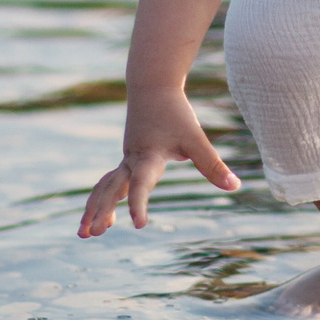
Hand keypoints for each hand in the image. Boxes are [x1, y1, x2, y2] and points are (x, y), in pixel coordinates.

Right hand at [76, 87, 241, 236]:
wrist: (152, 86)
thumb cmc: (175, 112)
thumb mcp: (195, 138)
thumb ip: (212, 164)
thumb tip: (234, 186)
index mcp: (148, 156)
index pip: (141, 184)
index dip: (139, 204)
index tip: (139, 225)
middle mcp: (132, 159)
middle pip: (111, 188)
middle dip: (101, 211)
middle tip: (92, 234)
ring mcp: (126, 159)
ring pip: (105, 187)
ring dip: (94, 208)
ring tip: (85, 234)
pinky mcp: (127, 158)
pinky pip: (109, 182)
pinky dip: (103, 198)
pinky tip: (107, 215)